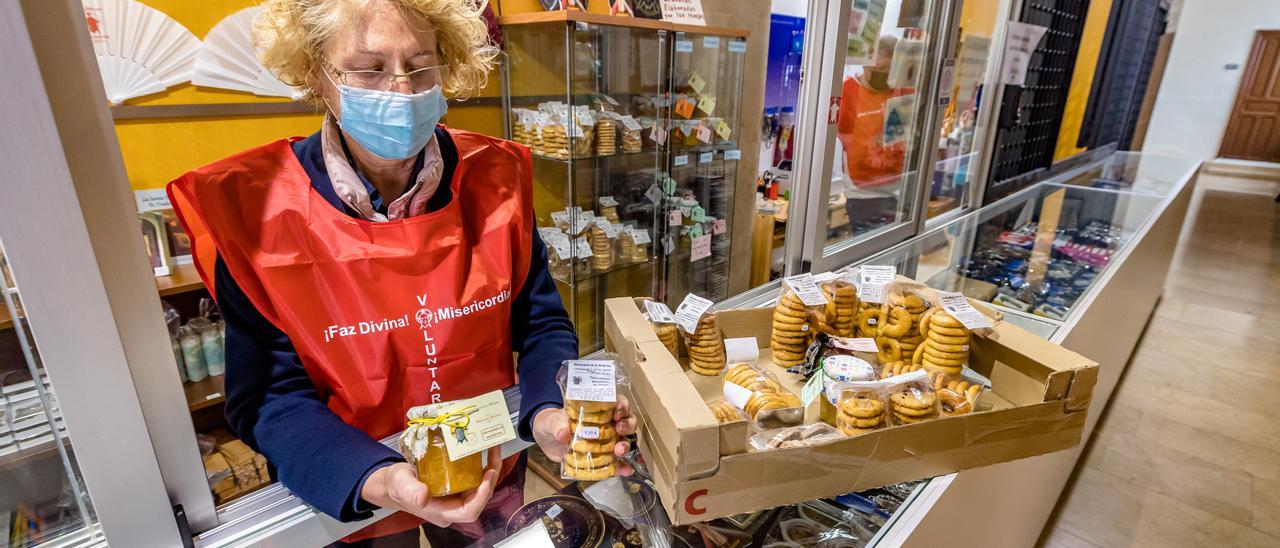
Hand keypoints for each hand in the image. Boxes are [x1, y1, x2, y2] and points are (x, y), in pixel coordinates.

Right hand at [360, 445, 501, 527]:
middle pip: (479, 498)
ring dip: (488, 470)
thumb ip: (410, 491)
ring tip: (492, 449)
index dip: (482, 496)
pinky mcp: (455, 488)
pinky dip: (480, 467)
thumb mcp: (401, 484)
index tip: (487, 474)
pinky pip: (472, 480)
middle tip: (494, 453)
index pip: (469, 511)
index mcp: (441, 512)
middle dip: (490, 477)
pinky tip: (482, 452)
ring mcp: (455, 498)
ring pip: (478, 488)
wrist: (392, 482)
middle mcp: (452, 508)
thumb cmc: (396, 485)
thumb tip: (422, 497)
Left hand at [532, 395, 637, 475]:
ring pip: (625, 440)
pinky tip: (625, 470)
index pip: (617, 402)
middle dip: (627, 426)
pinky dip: (622, 466)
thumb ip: (557, 425)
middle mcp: (607, 423)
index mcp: (597, 409)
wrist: (546, 439)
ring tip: (619, 451)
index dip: (622, 406)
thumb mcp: (552, 421)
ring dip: (625, 445)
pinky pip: (616, 462)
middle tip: (619, 430)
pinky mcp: (602, 457)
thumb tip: (563, 434)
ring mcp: (606, 441)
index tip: (616, 414)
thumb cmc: (552, 423)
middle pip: (627, 421)